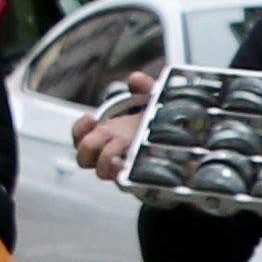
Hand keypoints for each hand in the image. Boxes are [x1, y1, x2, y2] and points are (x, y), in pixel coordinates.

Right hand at [69, 68, 157, 184]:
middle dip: (92, 145)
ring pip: (100, 171)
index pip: (79, 135)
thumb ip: (145, 87)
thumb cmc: (160, 121)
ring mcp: (121, 166)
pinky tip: (128, 168)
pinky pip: (120, 182)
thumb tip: (134, 78)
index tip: (93, 117)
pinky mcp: (134, 177)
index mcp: (106, 133)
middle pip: (83, 155)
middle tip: (109, 136)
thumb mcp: (154, 100)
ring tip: (118, 157)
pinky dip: (121, 176)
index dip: (81, 128)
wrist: (182, 142)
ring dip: (106, 163)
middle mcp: (109, 151)